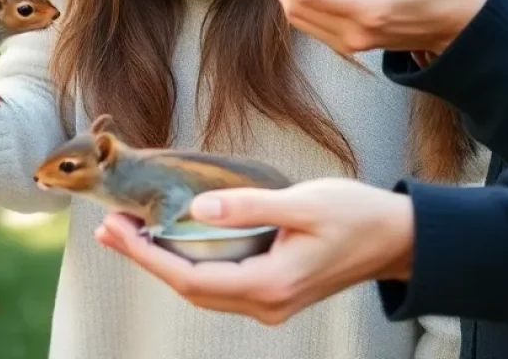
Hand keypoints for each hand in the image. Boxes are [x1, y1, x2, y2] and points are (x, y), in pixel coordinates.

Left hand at [94, 178, 413, 324]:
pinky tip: (177, 241)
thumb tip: (195, 211)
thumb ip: (248, 207)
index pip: (190, 277)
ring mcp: (270, 301)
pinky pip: (221, 282)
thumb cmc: (356, 215)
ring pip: (203, 287)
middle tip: (110, 228)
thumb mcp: (304, 203)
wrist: (398, 238)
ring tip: (131, 233)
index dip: (148, 256)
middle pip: (189, 286)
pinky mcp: (276, 289)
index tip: (117, 231)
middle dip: (146, 259)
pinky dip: (191, 262)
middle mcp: (265, 303)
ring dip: (164, 261)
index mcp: (269, 285)